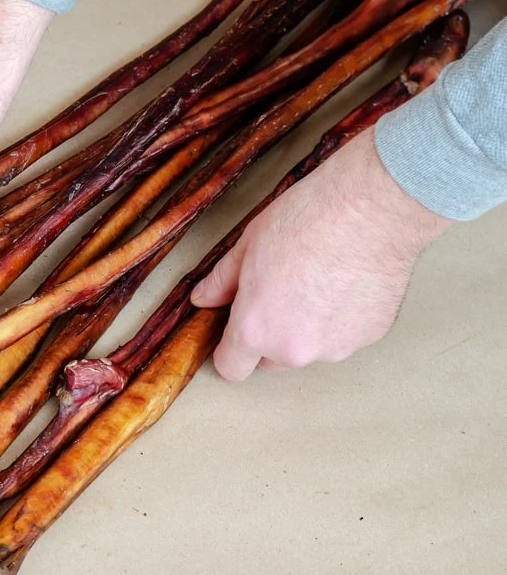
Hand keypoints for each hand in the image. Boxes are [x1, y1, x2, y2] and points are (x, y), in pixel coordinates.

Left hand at [190, 128, 452, 380]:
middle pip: (272, 361)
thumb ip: (222, 281)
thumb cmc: (308, 219)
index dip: (230, 350)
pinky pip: (345, 336)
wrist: (370, 206)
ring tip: (316, 281)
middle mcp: (294, 349)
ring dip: (308, 329)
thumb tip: (205, 298)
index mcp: (255, 329)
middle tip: (279, 293)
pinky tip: (344, 282)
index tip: (234, 334)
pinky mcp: (370, 336)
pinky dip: (341, 319)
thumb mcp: (247, 246)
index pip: (232, 368)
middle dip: (270, 336)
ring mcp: (336, 347)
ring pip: (310, 349)